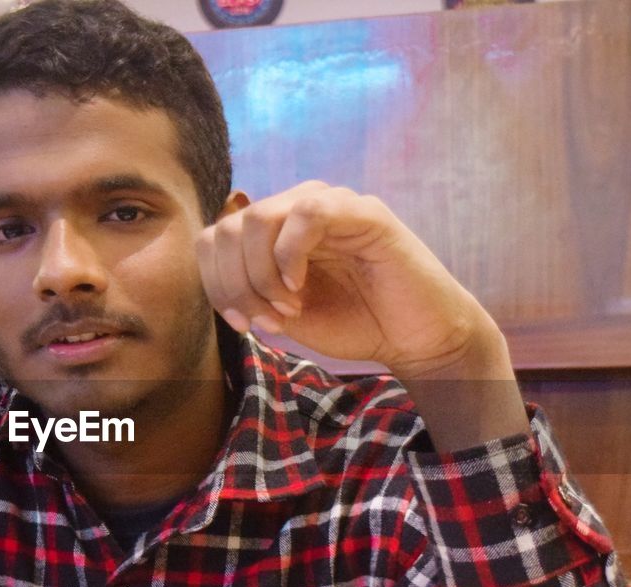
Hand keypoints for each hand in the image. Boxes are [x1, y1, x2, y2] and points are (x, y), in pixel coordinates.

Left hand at [198, 181, 504, 379]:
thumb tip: (216, 281)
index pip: (216, 237)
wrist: (415, 338)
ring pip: (259, 217)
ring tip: (288, 308)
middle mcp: (298, 209)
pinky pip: (307, 212)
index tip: (241, 325)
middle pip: (230, 228)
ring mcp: (331, 205)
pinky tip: (300, 288)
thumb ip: (248, 291)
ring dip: (261, 275)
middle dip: (236, 285)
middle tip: (266, 322)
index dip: (216, 283)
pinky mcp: (364, 212)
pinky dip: (289, 256)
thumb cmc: (354, 323)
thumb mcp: (283, 313)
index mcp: (276, 231)